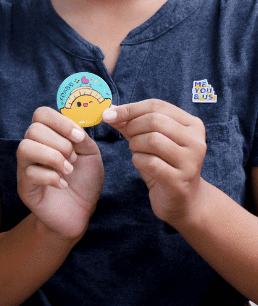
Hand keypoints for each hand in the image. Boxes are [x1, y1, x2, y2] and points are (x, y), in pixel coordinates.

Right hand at [17, 107, 103, 238]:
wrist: (81, 212)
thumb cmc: (84, 180)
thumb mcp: (90, 153)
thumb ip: (81, 137)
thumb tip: (74, 127)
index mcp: (47, 135)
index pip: (41, 114)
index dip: (60, 122)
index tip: (79, 138)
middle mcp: (32, 147)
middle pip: (33, 129)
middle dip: (60, 143)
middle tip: (73, 159)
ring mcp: (25, 167)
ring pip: (25, 148)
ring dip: (53, 158)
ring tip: (68, 170)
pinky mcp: (24, 187)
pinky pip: (30, 174)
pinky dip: (51, 177)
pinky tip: (63, 185)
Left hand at [102, 100, 206, 225]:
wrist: (182, 200)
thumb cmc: (163, 163)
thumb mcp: (149, 139)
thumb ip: (132, 123)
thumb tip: (110, 111)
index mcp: (192, 124)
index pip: (156, 105)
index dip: (129, 108)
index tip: (108, 115)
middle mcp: (196, 141)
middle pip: (155, 120)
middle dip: (132, 127)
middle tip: (127, 137)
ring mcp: (191, 162)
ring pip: (153, 140)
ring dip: (135, 144)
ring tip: (136, 151)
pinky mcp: (180, 181)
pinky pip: (150, 162)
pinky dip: (137, 160)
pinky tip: (141, 164)